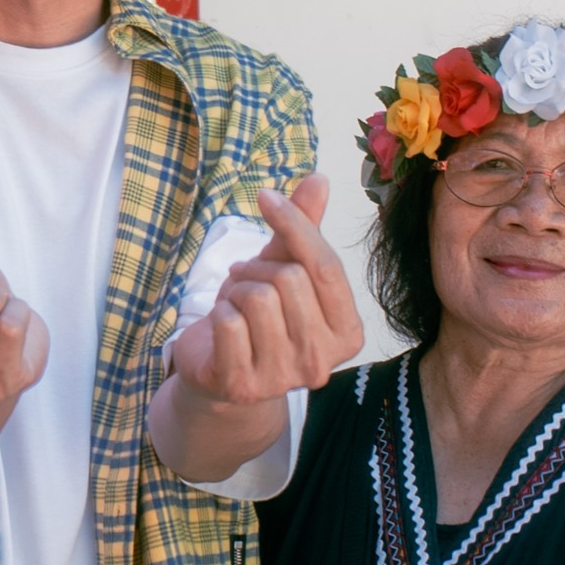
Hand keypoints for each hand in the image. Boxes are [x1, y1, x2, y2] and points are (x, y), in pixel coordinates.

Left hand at [167, 176, 365, 405]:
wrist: (220, 372)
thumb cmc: (260, 317)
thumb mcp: (285, 269)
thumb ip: (304, 228)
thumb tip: (319, 179)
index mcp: (347, 333)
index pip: (327, 266)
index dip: (295, 224)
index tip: (267, 196)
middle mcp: (321, 361)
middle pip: (290, 280)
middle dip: (258, 269)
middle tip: (245, 280)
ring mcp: (282, 378)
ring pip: (257, 299)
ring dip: (235, 291)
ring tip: (235, 304)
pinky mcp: (242, 385)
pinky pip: (227, 322)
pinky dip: (217, 313)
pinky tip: (222, 328)